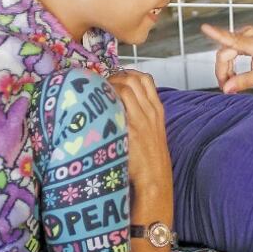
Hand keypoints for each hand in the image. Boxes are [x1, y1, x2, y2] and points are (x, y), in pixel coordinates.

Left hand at [108, 71, 171, 191]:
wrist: (154, 178)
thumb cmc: (149, 157)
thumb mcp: (153, 132)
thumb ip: (142, 116)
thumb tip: (121, 104)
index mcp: (157, 110)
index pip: (146, 79)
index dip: (128, 73)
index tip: (115, 78)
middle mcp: (150, 111)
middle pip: (133, 79)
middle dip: (114, 77)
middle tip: (100, 84)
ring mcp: (140, 119)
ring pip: (125, 87)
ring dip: (108, 85)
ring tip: (96, 93)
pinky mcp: (130, 129)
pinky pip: (117, 103)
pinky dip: (106, 99)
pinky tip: (95, 105)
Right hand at [202, 23, 252, 93]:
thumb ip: (244, 82)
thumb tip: (226, 89)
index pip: (232, 39)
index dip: (217, 34)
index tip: (204, 27)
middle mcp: (251, 36)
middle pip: (225, 53)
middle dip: (222, 71)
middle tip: (226, 88)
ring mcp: (249, 36)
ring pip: (226, 53)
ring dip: (226, 69)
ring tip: (231, 84)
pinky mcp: (247, 40)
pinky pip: (231, 51)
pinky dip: (230, 65)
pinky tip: (234, 76)